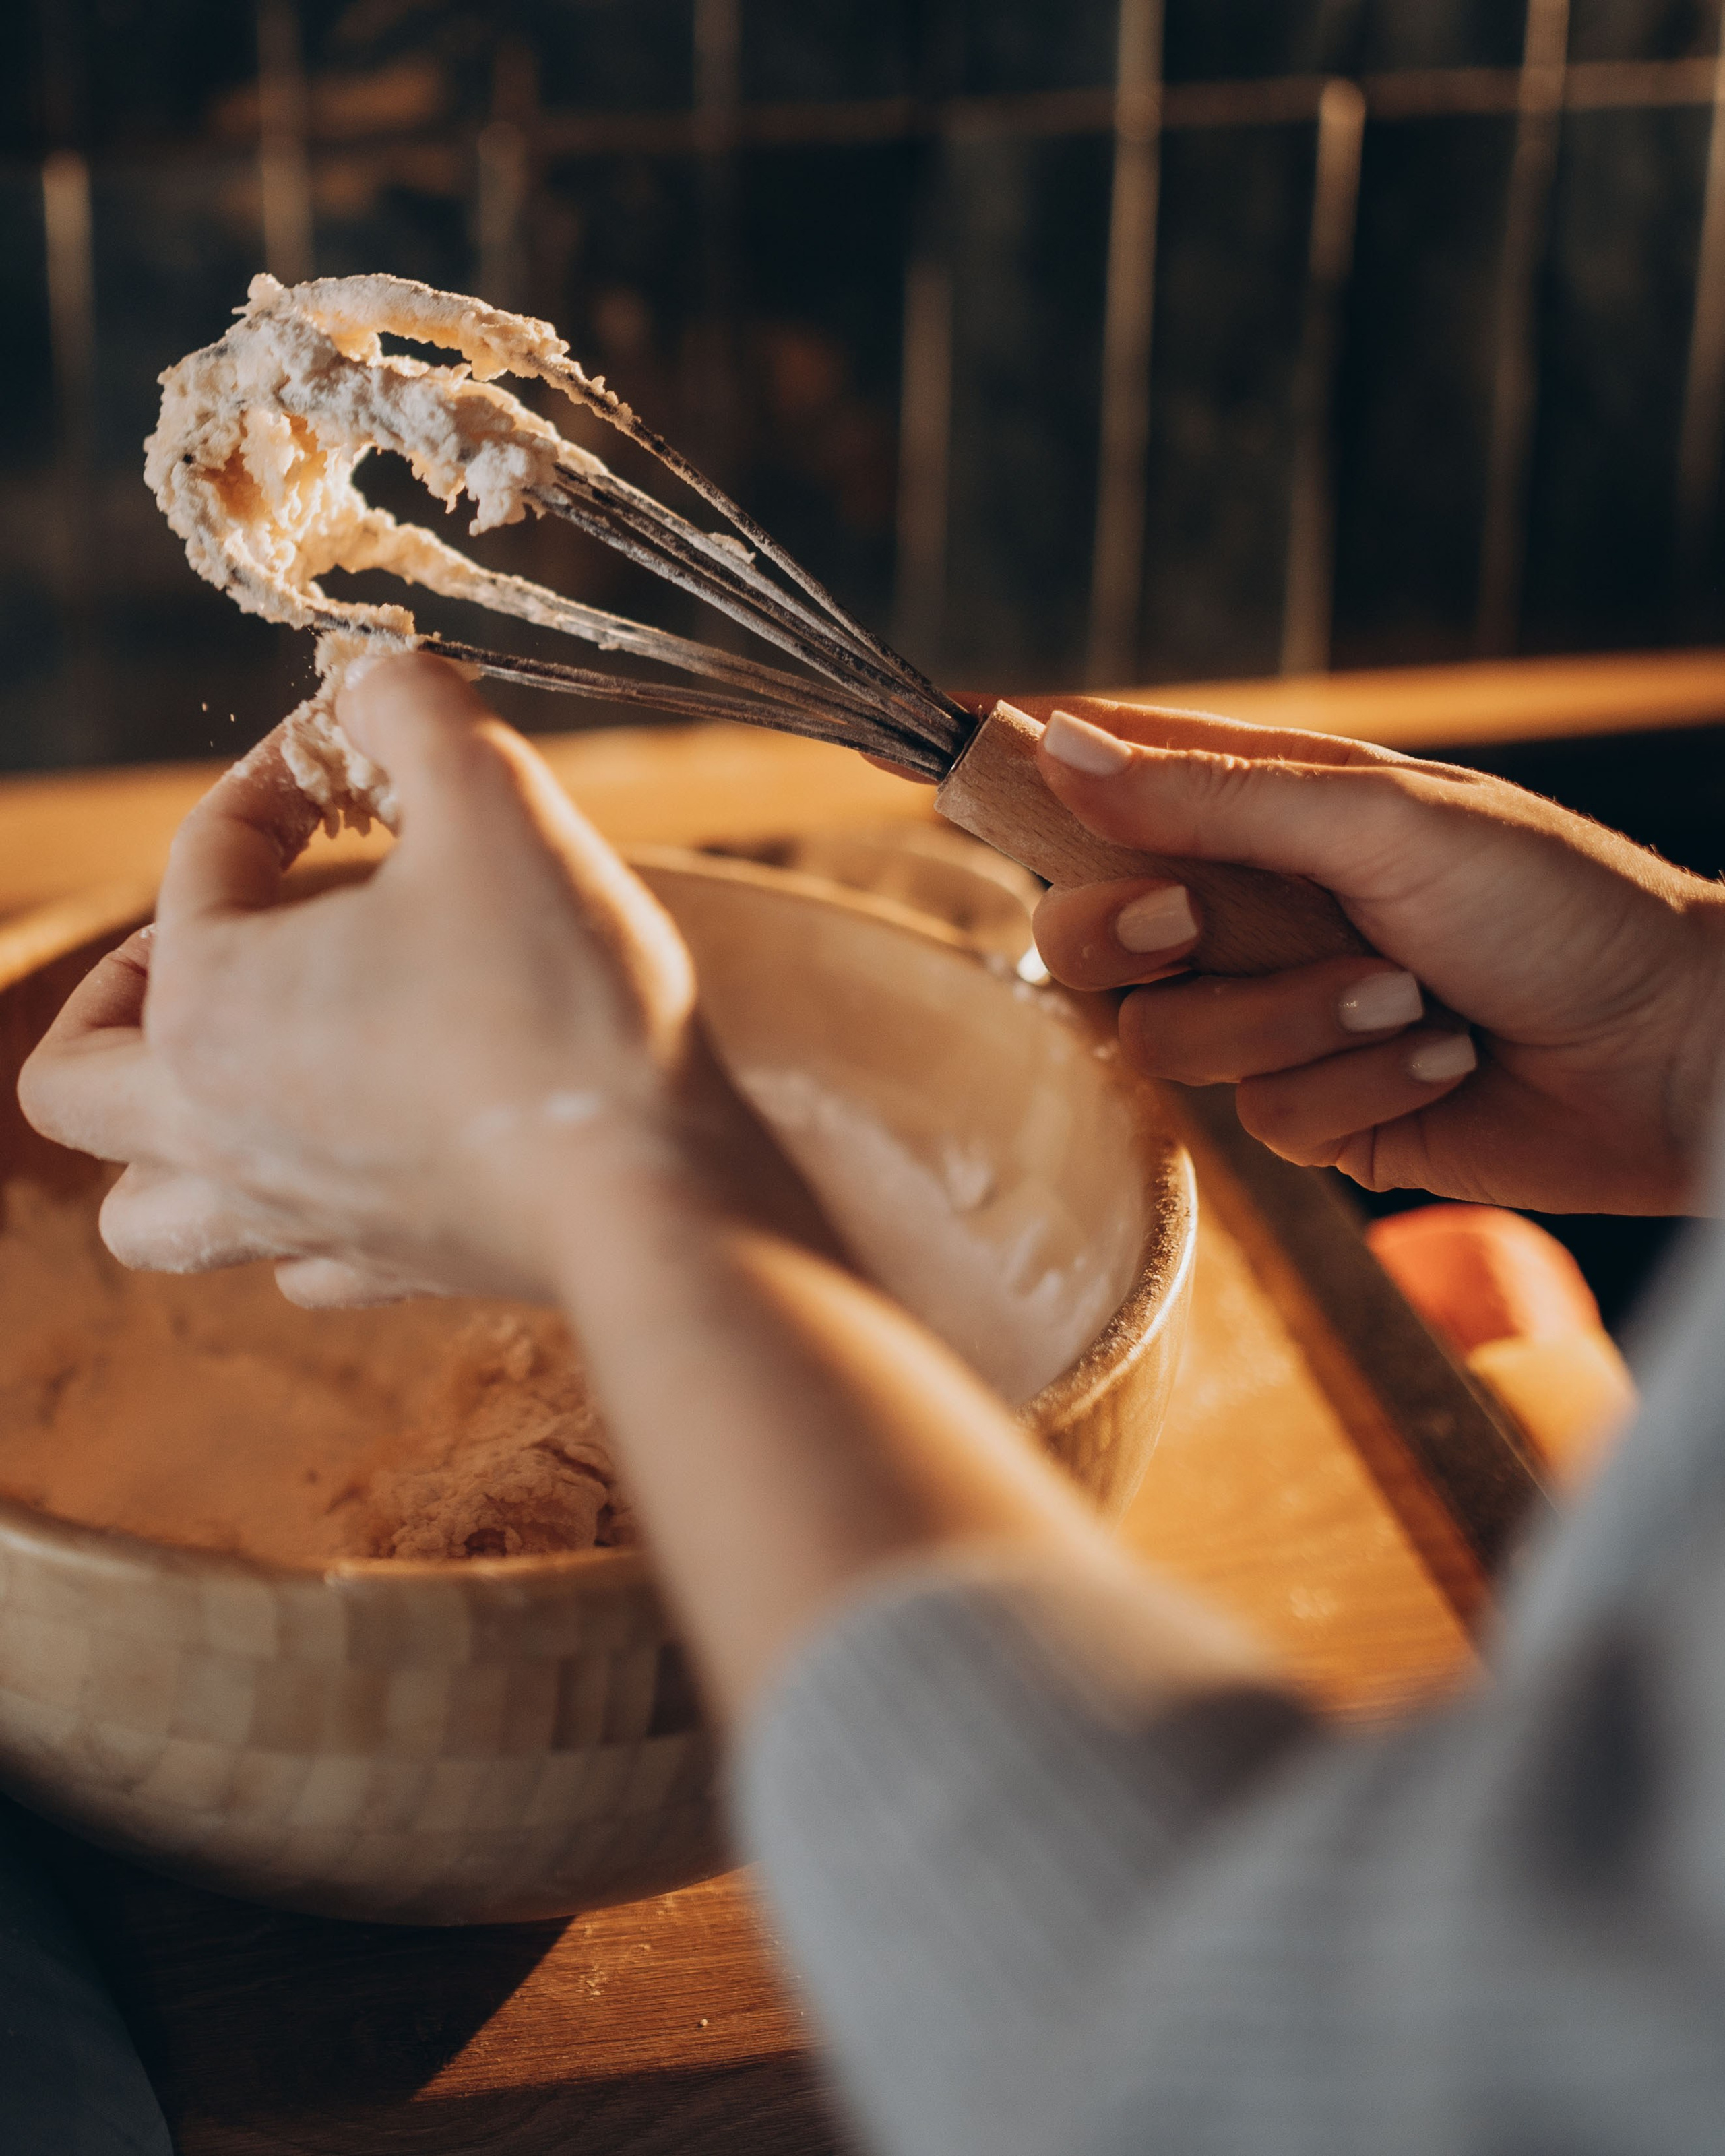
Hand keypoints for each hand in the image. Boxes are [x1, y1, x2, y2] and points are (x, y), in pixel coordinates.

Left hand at [19, 654, 818, 1303]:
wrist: (655, 1194)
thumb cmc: (562, 1001)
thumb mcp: (496, 801)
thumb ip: (415, 710)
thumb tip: (374, 674)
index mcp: (210, 1005)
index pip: (201, 857)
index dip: (275, 779)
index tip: (356, 755)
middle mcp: (216, 1130)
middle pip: (72, 1081)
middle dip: (117, 990)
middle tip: (217, 935)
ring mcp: (295, 1218)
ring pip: (146, 1211)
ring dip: (159, 1139)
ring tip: (243, 1070)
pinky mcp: (385, 1271)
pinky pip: (289, 1259)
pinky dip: (294, 1205)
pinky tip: (369, 1143)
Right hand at [1010, 696, 1724, 1213]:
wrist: (1675, 1051)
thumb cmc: (1555, 900)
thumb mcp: (1381, 821)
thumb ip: (1211, 797)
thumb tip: (1060, 742)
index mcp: (1262, 813)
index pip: (1104, 782)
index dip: (1025, 772)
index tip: (947, 751)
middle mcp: (1251, 912)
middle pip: (1083, 933)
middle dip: (1129, 935)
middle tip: (1193, 919)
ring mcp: (1275, 1016)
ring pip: (1167, 1041)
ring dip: (1291, 1022)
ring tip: (1407, 997)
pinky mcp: (1315, 1114)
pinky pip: (1260, 1118)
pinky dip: (1352, 1089)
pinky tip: (1437, 1060)